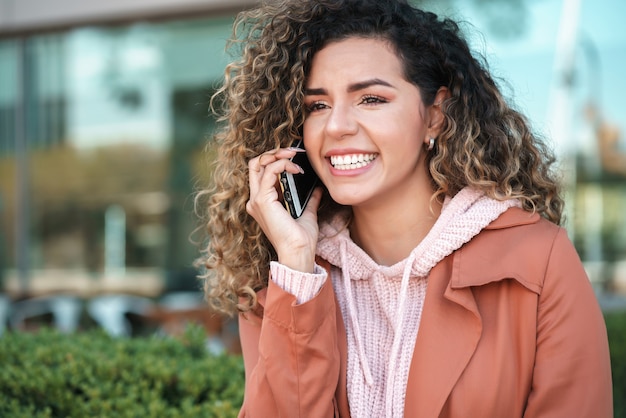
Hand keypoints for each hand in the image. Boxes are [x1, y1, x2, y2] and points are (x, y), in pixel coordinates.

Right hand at [247, 147, 322, 272]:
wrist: (299, 252)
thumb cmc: (302, 239)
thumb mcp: (307, 213)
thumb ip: (309, 200)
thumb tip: (317, 189)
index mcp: (263, 203)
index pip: (261, 171)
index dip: (275, 159)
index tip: (295, 157)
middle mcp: (255, 200)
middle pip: (255, 164)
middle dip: (274, 152)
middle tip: (294, 151)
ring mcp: (257, 200)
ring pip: (259, 163)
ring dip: (279, 155)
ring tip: (296, 155)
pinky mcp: (263, 200)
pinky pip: (269, 171)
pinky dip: (283, 165)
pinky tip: (297, 169)